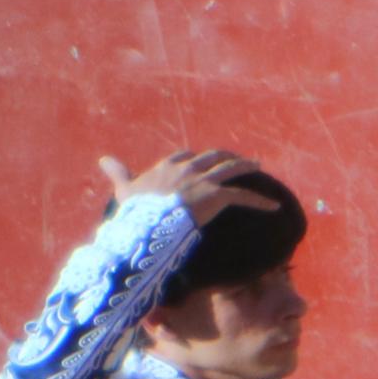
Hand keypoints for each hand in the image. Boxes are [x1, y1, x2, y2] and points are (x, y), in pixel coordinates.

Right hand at [102, 148, 276, 228]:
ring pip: (231, 168)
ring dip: (247, 167)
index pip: (184, 156)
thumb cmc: (135, 210)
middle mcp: (187, 168)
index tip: (203, 162)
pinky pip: (244, 196)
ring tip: (258, 167)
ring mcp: (203, 181)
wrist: (148, 222)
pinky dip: (260, 201)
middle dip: (226, 157)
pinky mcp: (217, 196)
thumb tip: (103, 160)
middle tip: (238, 160)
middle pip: (212, 157)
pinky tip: (274, 206)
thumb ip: (118, 174)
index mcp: (166, 167)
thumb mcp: (125, 189)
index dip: (195, 159)